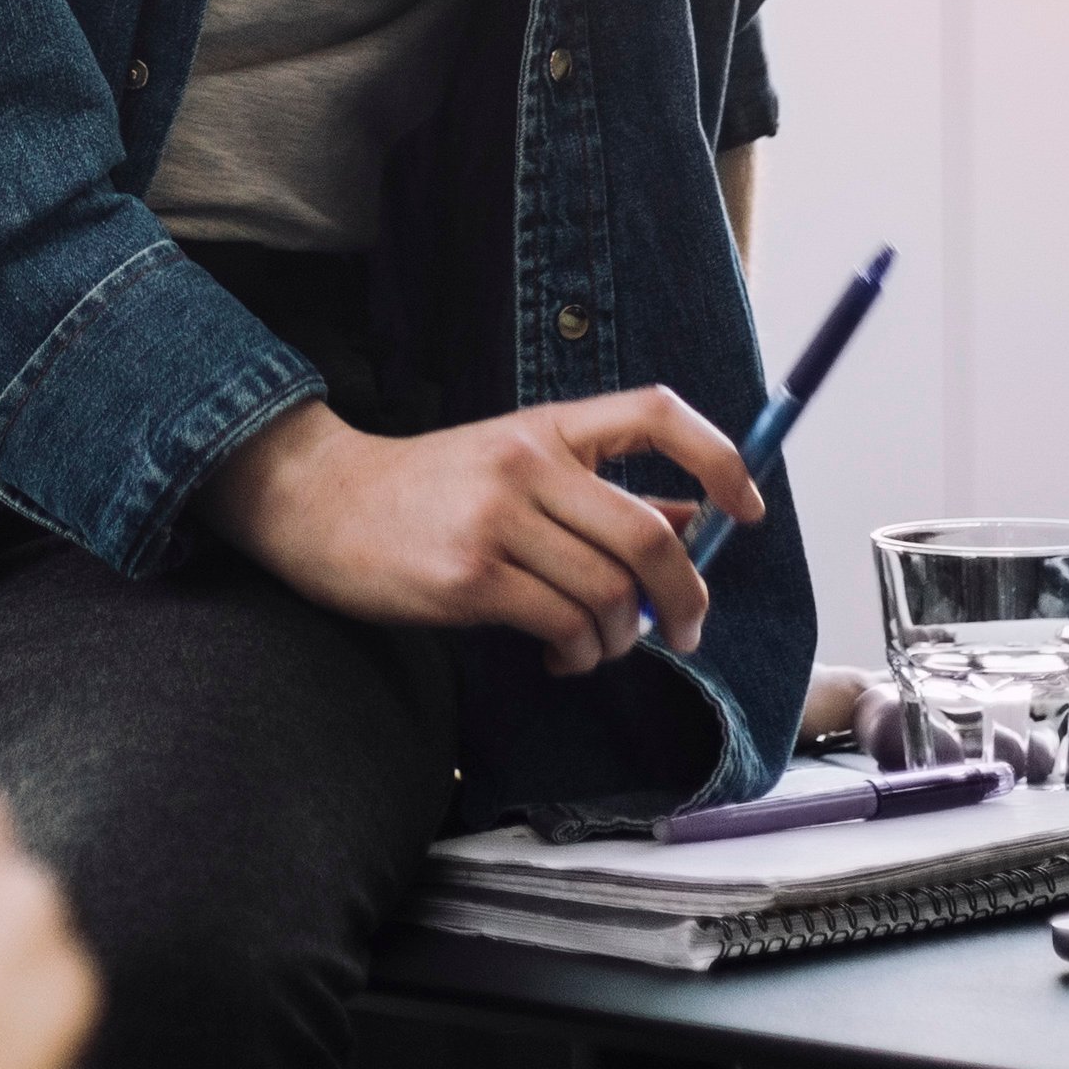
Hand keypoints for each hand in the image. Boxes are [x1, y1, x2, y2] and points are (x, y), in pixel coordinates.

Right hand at [201, 388, 760, 676]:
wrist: (319, 503)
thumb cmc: (426, 490)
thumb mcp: (516, 466)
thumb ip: (601, 492)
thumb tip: (696, 525)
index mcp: (547, 427)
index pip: (657, 412)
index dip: (719, 458)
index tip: (748, 508)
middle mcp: (528, 463)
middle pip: (648, 537)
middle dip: (686, 597)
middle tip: (686, 629)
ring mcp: (497, 519)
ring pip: (608, 595)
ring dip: (620, 639)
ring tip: (597, 648)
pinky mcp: (469, 577)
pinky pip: (561, 628)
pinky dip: (577, 655)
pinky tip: (559, 656)